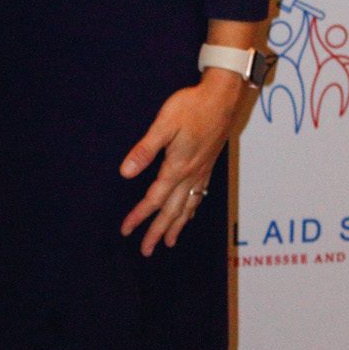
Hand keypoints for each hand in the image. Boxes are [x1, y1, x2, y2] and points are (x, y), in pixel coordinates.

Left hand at [118, 69, 243, 255]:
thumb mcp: (164, 125)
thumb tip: (126, 172)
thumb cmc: (191, 107)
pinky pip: (199, 196)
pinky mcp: (208, 165)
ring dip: (176, 226)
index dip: (139, 216)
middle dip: (157, 231)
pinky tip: (190, 214)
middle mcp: (191, 175)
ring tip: (168, 243)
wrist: (222, 98)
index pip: (154, 199)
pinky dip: (192, 210)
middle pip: (172, 211)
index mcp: (177, 167)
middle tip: (146, 251)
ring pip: (187, 207)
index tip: (126, 230)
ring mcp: (202, 172)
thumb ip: (145, 150)